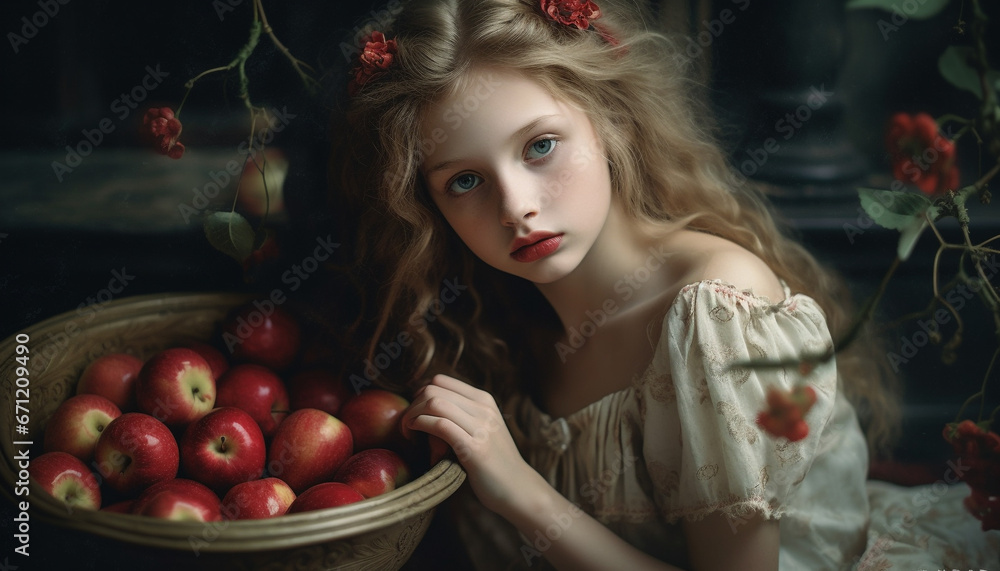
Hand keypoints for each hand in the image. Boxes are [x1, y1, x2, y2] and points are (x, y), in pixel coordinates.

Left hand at [401, 374, 541, 516]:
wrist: (517, 488)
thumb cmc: (494, 462)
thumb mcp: (484, 428)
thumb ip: (464, 414)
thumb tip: (429, 405)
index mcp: (484, 400)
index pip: (441, 381)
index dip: (420, 394)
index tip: (415, 413)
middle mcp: (484, 409)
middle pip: (433, 390)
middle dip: (412, 405)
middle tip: (407, 425)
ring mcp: (481, 427)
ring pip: (434, 403)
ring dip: (412, 416)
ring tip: (408, 432)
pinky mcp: (475, 448)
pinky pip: (440, 425)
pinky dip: (420, 426)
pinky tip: (414, 436)